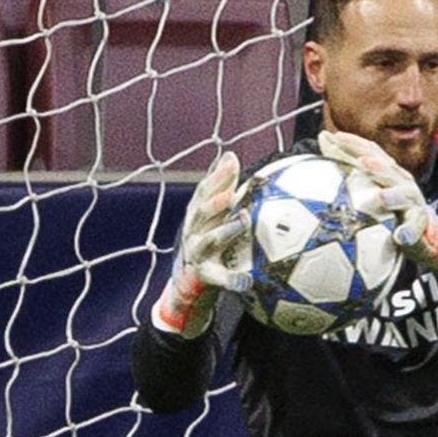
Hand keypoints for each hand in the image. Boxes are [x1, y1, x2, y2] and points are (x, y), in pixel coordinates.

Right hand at [152, 152, 250, 337]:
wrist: (191, 278)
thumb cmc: (208, 236)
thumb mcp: (212, 212)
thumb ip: (222, 186)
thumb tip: (230, 155)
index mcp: (197, 214)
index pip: (204, 191)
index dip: (217, 176)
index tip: (232, 161)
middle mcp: (194, 231)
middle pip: (202, 213)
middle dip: (216, 202)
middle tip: (231, 193)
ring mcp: (199, 253)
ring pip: (211, 240)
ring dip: (227, 230)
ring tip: (243, 220)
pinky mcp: (207, 274)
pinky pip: (222, 278)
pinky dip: (233, 280)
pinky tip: (247, 281)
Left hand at [318, 130, 437, 280]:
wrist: (423, 229)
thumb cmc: (391, 203)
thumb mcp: (370, 182)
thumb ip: (347, 162)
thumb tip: (322, 136)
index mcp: (387, 170)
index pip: (371, 153)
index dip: (356, 144)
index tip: (336, 137)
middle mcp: (401, 182)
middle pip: (389, 171)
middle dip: (377, 166)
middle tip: (363, 162)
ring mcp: (412, 202)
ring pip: (405, 196)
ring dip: (394, 196)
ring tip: (383, 197)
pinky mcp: (418, 224)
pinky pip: (414, 228)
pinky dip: (408, 232)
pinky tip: (400, 236)